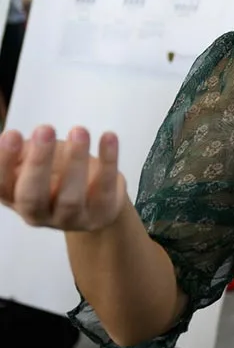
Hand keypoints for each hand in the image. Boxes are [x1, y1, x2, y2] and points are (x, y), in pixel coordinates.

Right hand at [0, 126, 126, 230]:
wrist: (97, 200)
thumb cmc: (57, 174)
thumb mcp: (34, 161)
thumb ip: (23, 152)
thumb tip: (11, 138)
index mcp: (15, 198)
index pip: (2, 185)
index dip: (4, 161)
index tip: (12, 133)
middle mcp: (38, 214)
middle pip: (32, 196)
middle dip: (38, 162)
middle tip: (45, 129)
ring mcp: (70, 218)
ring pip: (70, 197)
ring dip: (75, 160)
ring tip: (79, 130)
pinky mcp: (101, 213)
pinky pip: (105, 188)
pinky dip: (108, 160)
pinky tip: (108, 136)